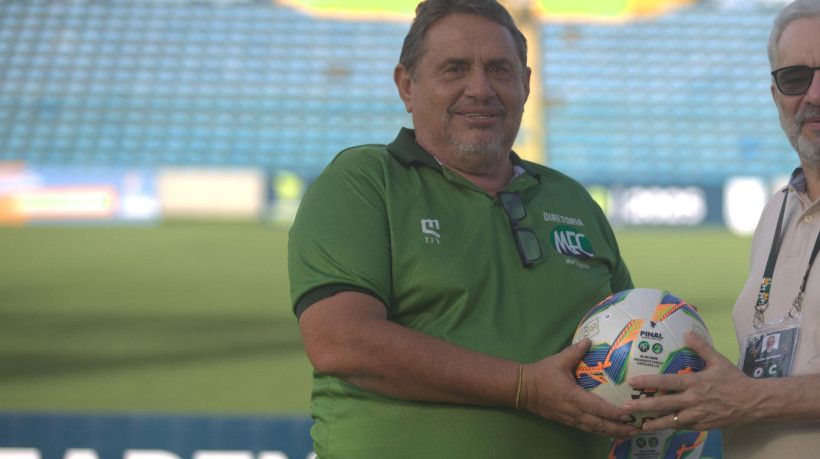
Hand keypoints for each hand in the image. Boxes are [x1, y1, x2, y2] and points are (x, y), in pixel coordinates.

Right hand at [520, 339, 638, 438]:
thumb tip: (589, 340)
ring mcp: (570, 419)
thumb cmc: (542, 374)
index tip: (629, 413)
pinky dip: (601, 432)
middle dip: (619, 429)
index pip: (598, 408)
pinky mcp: (567, 421)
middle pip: (599, 425)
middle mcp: (573, 411)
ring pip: (594, 430)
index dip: (614, 413)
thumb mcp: (558, 360)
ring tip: (629, 434)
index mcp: (573, 396)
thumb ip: (575, 352)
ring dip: (612, 433)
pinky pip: (587, 429)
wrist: (523, 389)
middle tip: (637, 429)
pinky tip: (610, 432)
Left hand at [624, 330, 757, 431]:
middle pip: (664, 404)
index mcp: (695, 383)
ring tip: (639, 425)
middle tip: (626, 407)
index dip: (649, 382)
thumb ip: (701, 347)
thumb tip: (688, 332)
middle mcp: (693, 400)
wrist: (754, 402)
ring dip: (654, 423)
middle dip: (643, 406)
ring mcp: (698, 415)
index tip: (633, 383)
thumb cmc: (735, 380)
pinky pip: (684, 427)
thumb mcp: (718, 361)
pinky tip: (661, 427)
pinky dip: (672, 427)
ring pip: (671, 420)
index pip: (667, 382)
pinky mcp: (703, 426)